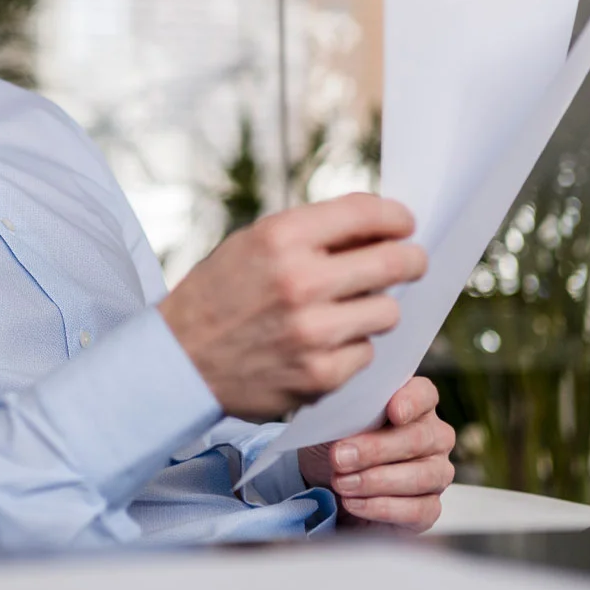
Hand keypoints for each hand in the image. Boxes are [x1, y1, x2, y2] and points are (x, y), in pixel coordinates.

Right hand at [160, 193, 425, 419]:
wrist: (177, 361)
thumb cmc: (220, 294)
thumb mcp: (253, 243)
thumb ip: (313, 233)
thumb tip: (380, 225)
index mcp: (281, 237)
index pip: (367, 213)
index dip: (397, 217)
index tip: (405, 224)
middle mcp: (300, 282)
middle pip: (393, 262)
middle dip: (411, 260)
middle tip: (412, 262)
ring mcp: (312, 333)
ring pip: (387, 312)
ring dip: (376, 309)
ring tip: (349, 309)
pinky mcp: (319, 376)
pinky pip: (365, 353)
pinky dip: (351, 348)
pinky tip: (323, 345)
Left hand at [298, 376, 455, 531]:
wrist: (325, 487)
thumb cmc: (337, 446)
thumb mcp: (334, 424)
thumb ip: (347, 413)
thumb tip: (344, 413)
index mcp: (414, 405)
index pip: (424, 394)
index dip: (411, 401)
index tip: (393, 412)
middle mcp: (433, 437)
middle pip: (419, 439)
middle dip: (376, 449)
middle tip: (340, 458)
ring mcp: (436, 473)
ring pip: (422, 476)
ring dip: (376, 481)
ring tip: (342, 483)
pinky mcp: (429, 508)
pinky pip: (418, 510)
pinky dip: (381, 507)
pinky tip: (354, 503)